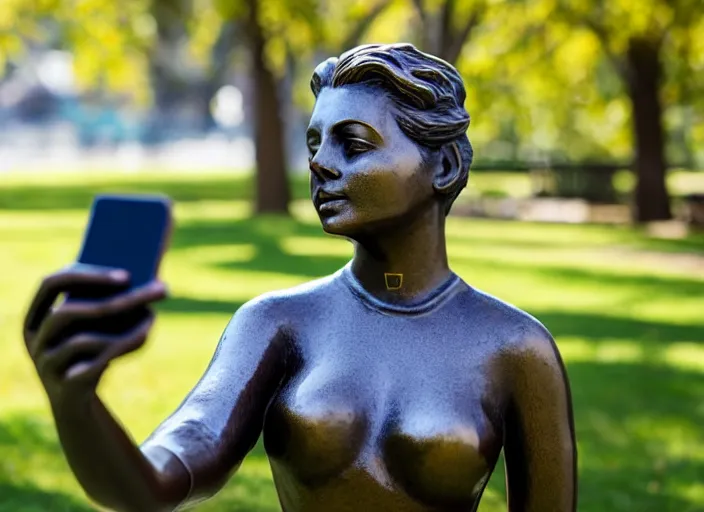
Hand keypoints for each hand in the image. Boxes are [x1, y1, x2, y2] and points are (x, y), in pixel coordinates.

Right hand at [23, 265, 166, 403]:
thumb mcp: (93, 326)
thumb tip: (148, 281)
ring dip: (122, 326)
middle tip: (158, 291)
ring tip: (153, 316)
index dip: (87, 276)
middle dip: (117, 300)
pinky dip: (122, 347)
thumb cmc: (86, 352)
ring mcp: (46, 365)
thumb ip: (107, 301)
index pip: (52, 283)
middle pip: (69, 311)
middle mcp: (36, 339)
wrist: (75, 403)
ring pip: (82, 340)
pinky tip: (144, 336)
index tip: (127, 275)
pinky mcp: (65, 387)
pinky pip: (93, 365)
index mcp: (36, 315)